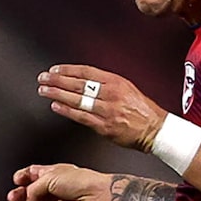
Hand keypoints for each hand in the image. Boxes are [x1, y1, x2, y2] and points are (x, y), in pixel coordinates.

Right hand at [0, 163, 113, 200]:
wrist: (95, 195)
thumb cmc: (78, 181)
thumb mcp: (49, 177)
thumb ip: (32, 190)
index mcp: (51, 174)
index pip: (30, 175)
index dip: (21, 177)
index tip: (17, 180)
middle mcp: (50, 189)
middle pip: (27, 193)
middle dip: (17, 195)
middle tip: (12, 197)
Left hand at [35, 64, 165, 148]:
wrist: (156, 130)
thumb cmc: (143, 111)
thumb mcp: (127, 89)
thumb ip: (107, 85)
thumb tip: (86, 83)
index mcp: (116, 82)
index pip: (86, 72)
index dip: (68, 70)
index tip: (55, 69)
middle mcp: (111, 94)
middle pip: (79, 83)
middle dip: (58, 79)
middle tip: (43, 78)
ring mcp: (107, 110)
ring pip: (78, 99)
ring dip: (58, 93)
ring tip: (44, 90)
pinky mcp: (105, 127)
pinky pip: (82, 117)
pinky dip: (67, 110)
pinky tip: (55, 106)